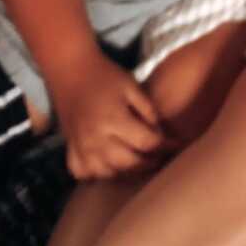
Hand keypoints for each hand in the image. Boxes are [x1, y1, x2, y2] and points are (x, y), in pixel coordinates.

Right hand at [49, 52, 171, 179]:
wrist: (72, 70)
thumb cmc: (106, 76)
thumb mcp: (132, 86)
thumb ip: (148, 111)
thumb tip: (160, 135)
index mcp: (114, 119)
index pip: (146, 143)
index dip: (165, 145)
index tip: (176, 144)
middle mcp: (96, 138)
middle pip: (129, 164)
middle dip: (150, 162)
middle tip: (161, 157)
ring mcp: (80, 147)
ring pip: (108, 174)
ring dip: (127, 172)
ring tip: (140, 162)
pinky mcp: (70, 149)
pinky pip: (84, 174)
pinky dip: (98, 174)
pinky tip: (110, 166)